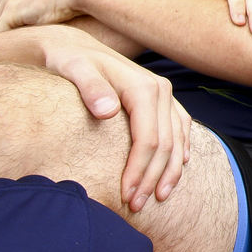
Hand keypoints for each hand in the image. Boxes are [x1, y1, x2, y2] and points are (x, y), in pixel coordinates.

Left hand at [36, 26, 191, 211]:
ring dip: (170, 171)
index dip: (140, 171)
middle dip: (153, 178)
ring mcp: (166, 95)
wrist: (73, 46)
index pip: (148, 139)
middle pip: (166, 144)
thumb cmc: (69, 60)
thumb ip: (90, 88)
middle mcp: (161, 91)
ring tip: (158, 197)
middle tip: (137, 206)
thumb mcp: (73, 69)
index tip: (126, 195)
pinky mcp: (164, 100)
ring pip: (178, 140)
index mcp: (144, 88)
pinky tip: (178, 167)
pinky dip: (181, 151)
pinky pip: (181, 129)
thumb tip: (108, 112)